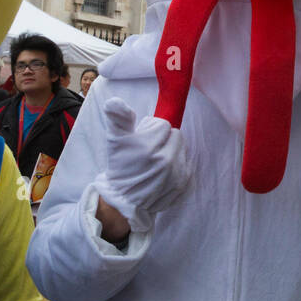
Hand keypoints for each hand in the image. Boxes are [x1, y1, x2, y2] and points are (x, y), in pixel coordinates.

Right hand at [96, 97, 192, 234]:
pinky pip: (186, 162)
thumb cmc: (120, 165)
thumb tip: (114, 102)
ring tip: (155, 161)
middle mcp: (166, 160)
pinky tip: (162, 172)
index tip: (141, 140)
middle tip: (148, 150)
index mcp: (149, 147)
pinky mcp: (183, 183)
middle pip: (175, 134)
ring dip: (171, 150)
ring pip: (181, 147)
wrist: (125, 198)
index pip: (163, 124)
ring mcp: (176, 173)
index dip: (151, 130)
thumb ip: (118, 117)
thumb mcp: (115, 139)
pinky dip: (177, 164)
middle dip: (163, 139)